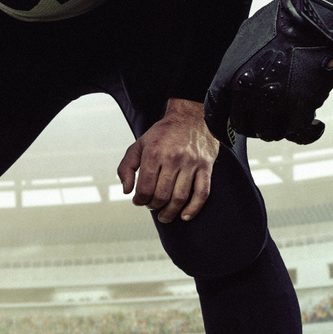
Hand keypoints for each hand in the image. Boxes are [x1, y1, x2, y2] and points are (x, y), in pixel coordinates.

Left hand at [119, 100, 217, 223]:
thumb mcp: (139, 144)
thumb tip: (126, 190)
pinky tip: (185, 216)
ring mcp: (191, 163)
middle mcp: (172, 158)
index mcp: (154, 153)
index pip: (144, 188)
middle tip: (152, 206)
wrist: (190, 117)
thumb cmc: (163, 133)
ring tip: (165, 216)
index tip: (139, 201)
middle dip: (154, 206)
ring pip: (180, 197)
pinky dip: (194, 208)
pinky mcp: (205, 166)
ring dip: (170, 212)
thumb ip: (126, 166)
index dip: (139, 200)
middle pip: (161, 195)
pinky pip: (202, 193)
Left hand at [205, 0, 332, 144]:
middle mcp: (249, 92)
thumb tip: (239, 75)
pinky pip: (299, 133)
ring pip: (270, 133)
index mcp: (230, 74)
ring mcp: (275, 102)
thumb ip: (238, 63)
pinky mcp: (301, 107)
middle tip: (263, 121)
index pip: (216, 112)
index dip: (221, 124)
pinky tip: (313, 126)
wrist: (317, 19)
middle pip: (243, 126)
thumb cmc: (285, 20)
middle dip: (253, 126)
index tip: (226, 130)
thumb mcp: (247, 38)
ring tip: (287, 120)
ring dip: (278, 129)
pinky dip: (307, 133)